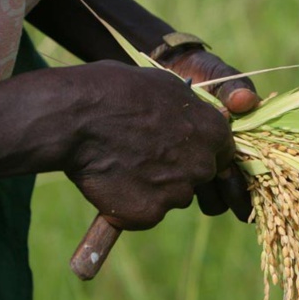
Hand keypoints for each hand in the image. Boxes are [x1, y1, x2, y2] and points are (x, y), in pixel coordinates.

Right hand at [63, 61, 247, 229]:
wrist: (78, 118)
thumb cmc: (117, 91)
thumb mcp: (166, 85)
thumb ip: (188, 108)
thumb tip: (190, 115)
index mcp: (213, 132)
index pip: (221, 151)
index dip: (197, 149)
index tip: (177, 147)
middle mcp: (202, 166)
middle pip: (197, 176)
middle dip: (176, 170)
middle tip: (142, 156)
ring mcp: (178, 193)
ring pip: (172, 197)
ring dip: (153, 188)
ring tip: (121, 166)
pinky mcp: (150, 213)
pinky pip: (145, 214)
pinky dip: (130, 205)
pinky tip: (111, 183)